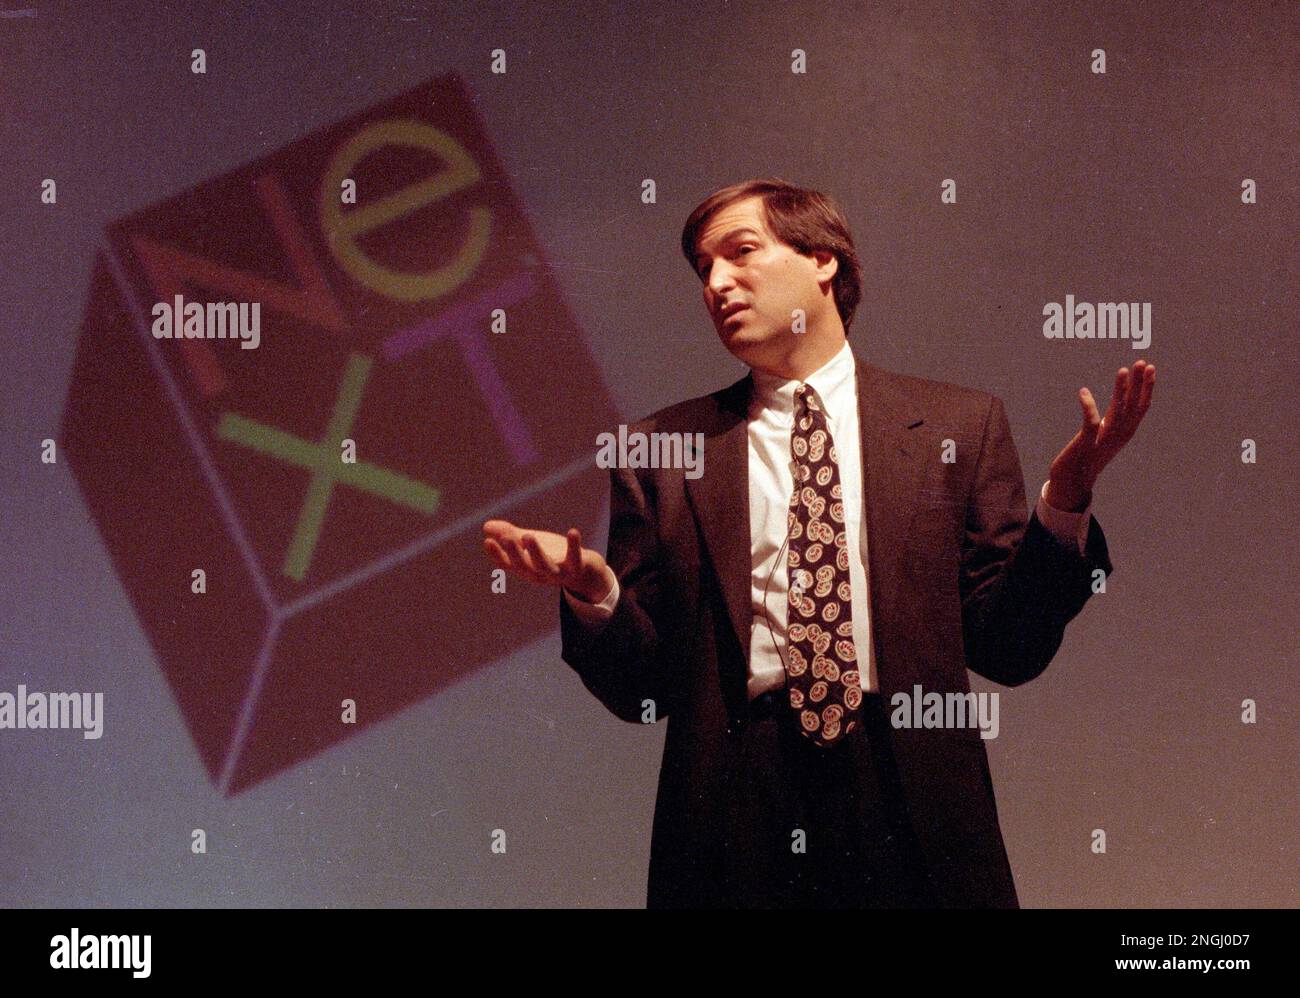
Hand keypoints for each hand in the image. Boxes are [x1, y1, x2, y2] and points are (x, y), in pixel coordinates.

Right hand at [482, 520, 614, 602]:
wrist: (585, 573)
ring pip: (545, 565)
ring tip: (528, 535)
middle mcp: (539, 574)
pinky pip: (575, 558)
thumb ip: (510, 535)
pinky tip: (573, 531)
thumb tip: (486, 526)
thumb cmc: (553, 556)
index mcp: (526, 568)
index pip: (507, 563)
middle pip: (524, 566)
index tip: (487, 541)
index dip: (497, 554)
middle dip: (514, 553)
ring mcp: (558, 573)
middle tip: (506, 538)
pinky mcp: (576, 568)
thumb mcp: (530, 545)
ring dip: (536, 552)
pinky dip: (574, 546)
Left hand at [1046, 359, 1155, 511]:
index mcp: (1124, 432)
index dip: (1147, 387)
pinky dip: (1088, 406)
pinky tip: (1083, 391)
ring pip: (1116, 411)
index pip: (1141, 407)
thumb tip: (1120, 401)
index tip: (1150, 368)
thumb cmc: (1087, 456)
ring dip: (1121, 390)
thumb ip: (1113, 420)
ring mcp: (1103, 440)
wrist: (1072, 482)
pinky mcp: (1086, 444)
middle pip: (1133, 406)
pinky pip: (1090, 422)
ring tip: (1123, 370)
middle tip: (1143, 362)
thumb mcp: (1105, 436)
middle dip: (1139, 383)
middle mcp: (1118, 436)